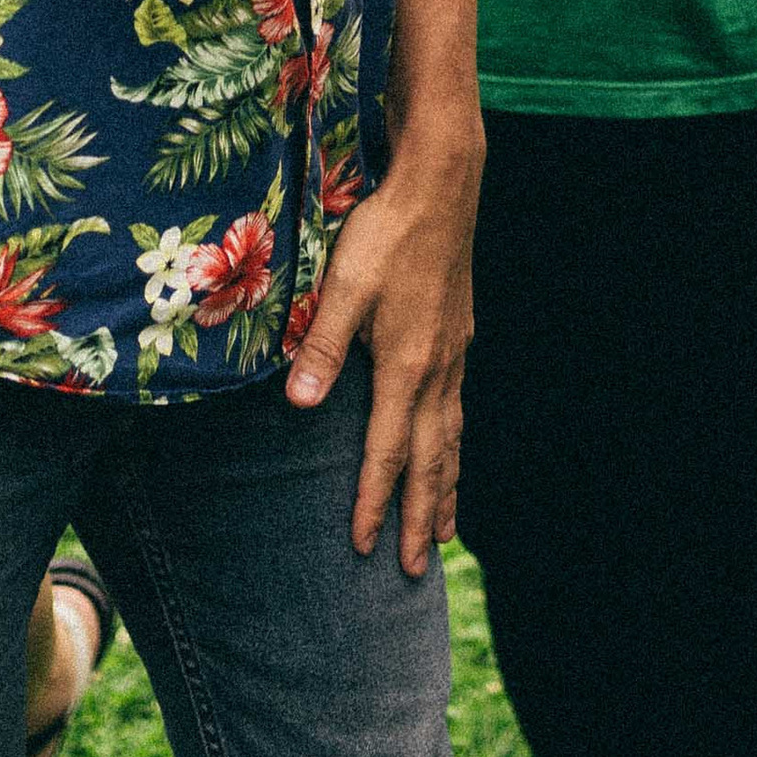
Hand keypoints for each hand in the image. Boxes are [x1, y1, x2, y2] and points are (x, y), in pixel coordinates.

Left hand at [283, 137, 479, 573]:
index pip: (386, 452)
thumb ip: (322, 349)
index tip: (361, 547)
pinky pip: (456, 411)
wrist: (441, 186)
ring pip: (450, 439)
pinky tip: (450, 451)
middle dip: (419, 518)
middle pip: (430, 461)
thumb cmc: (386, 232)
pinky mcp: (457, 336)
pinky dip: (454, 447)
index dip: (372, 502)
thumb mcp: (344, 288)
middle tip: (416, 571)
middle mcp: (436, 370)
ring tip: (445, 533)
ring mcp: (453, 355)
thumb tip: (298, 407)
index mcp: (405, 366)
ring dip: (446, 490)